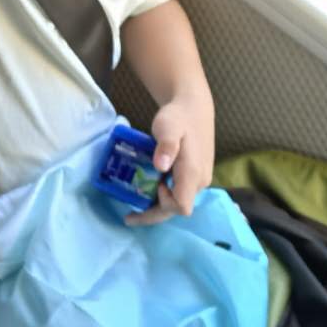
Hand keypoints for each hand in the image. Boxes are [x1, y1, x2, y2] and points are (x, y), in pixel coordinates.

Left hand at [126, 95, 214, 225]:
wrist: (194, 108)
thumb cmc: (178, 117)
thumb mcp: (168, 126)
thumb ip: (166, 145)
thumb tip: (161, 166)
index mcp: (193, 173)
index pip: (181, 206)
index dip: (164, 204)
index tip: (154, 186)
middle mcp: (199, 181)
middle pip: (177, 209)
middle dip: (153, 215)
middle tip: (128, 217)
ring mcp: (199, 180)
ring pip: (178, 203)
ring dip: (157, 207)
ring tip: (134, 206)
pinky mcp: (195, 177)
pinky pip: (179, 193)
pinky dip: (162, 197)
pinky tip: (148, 191)